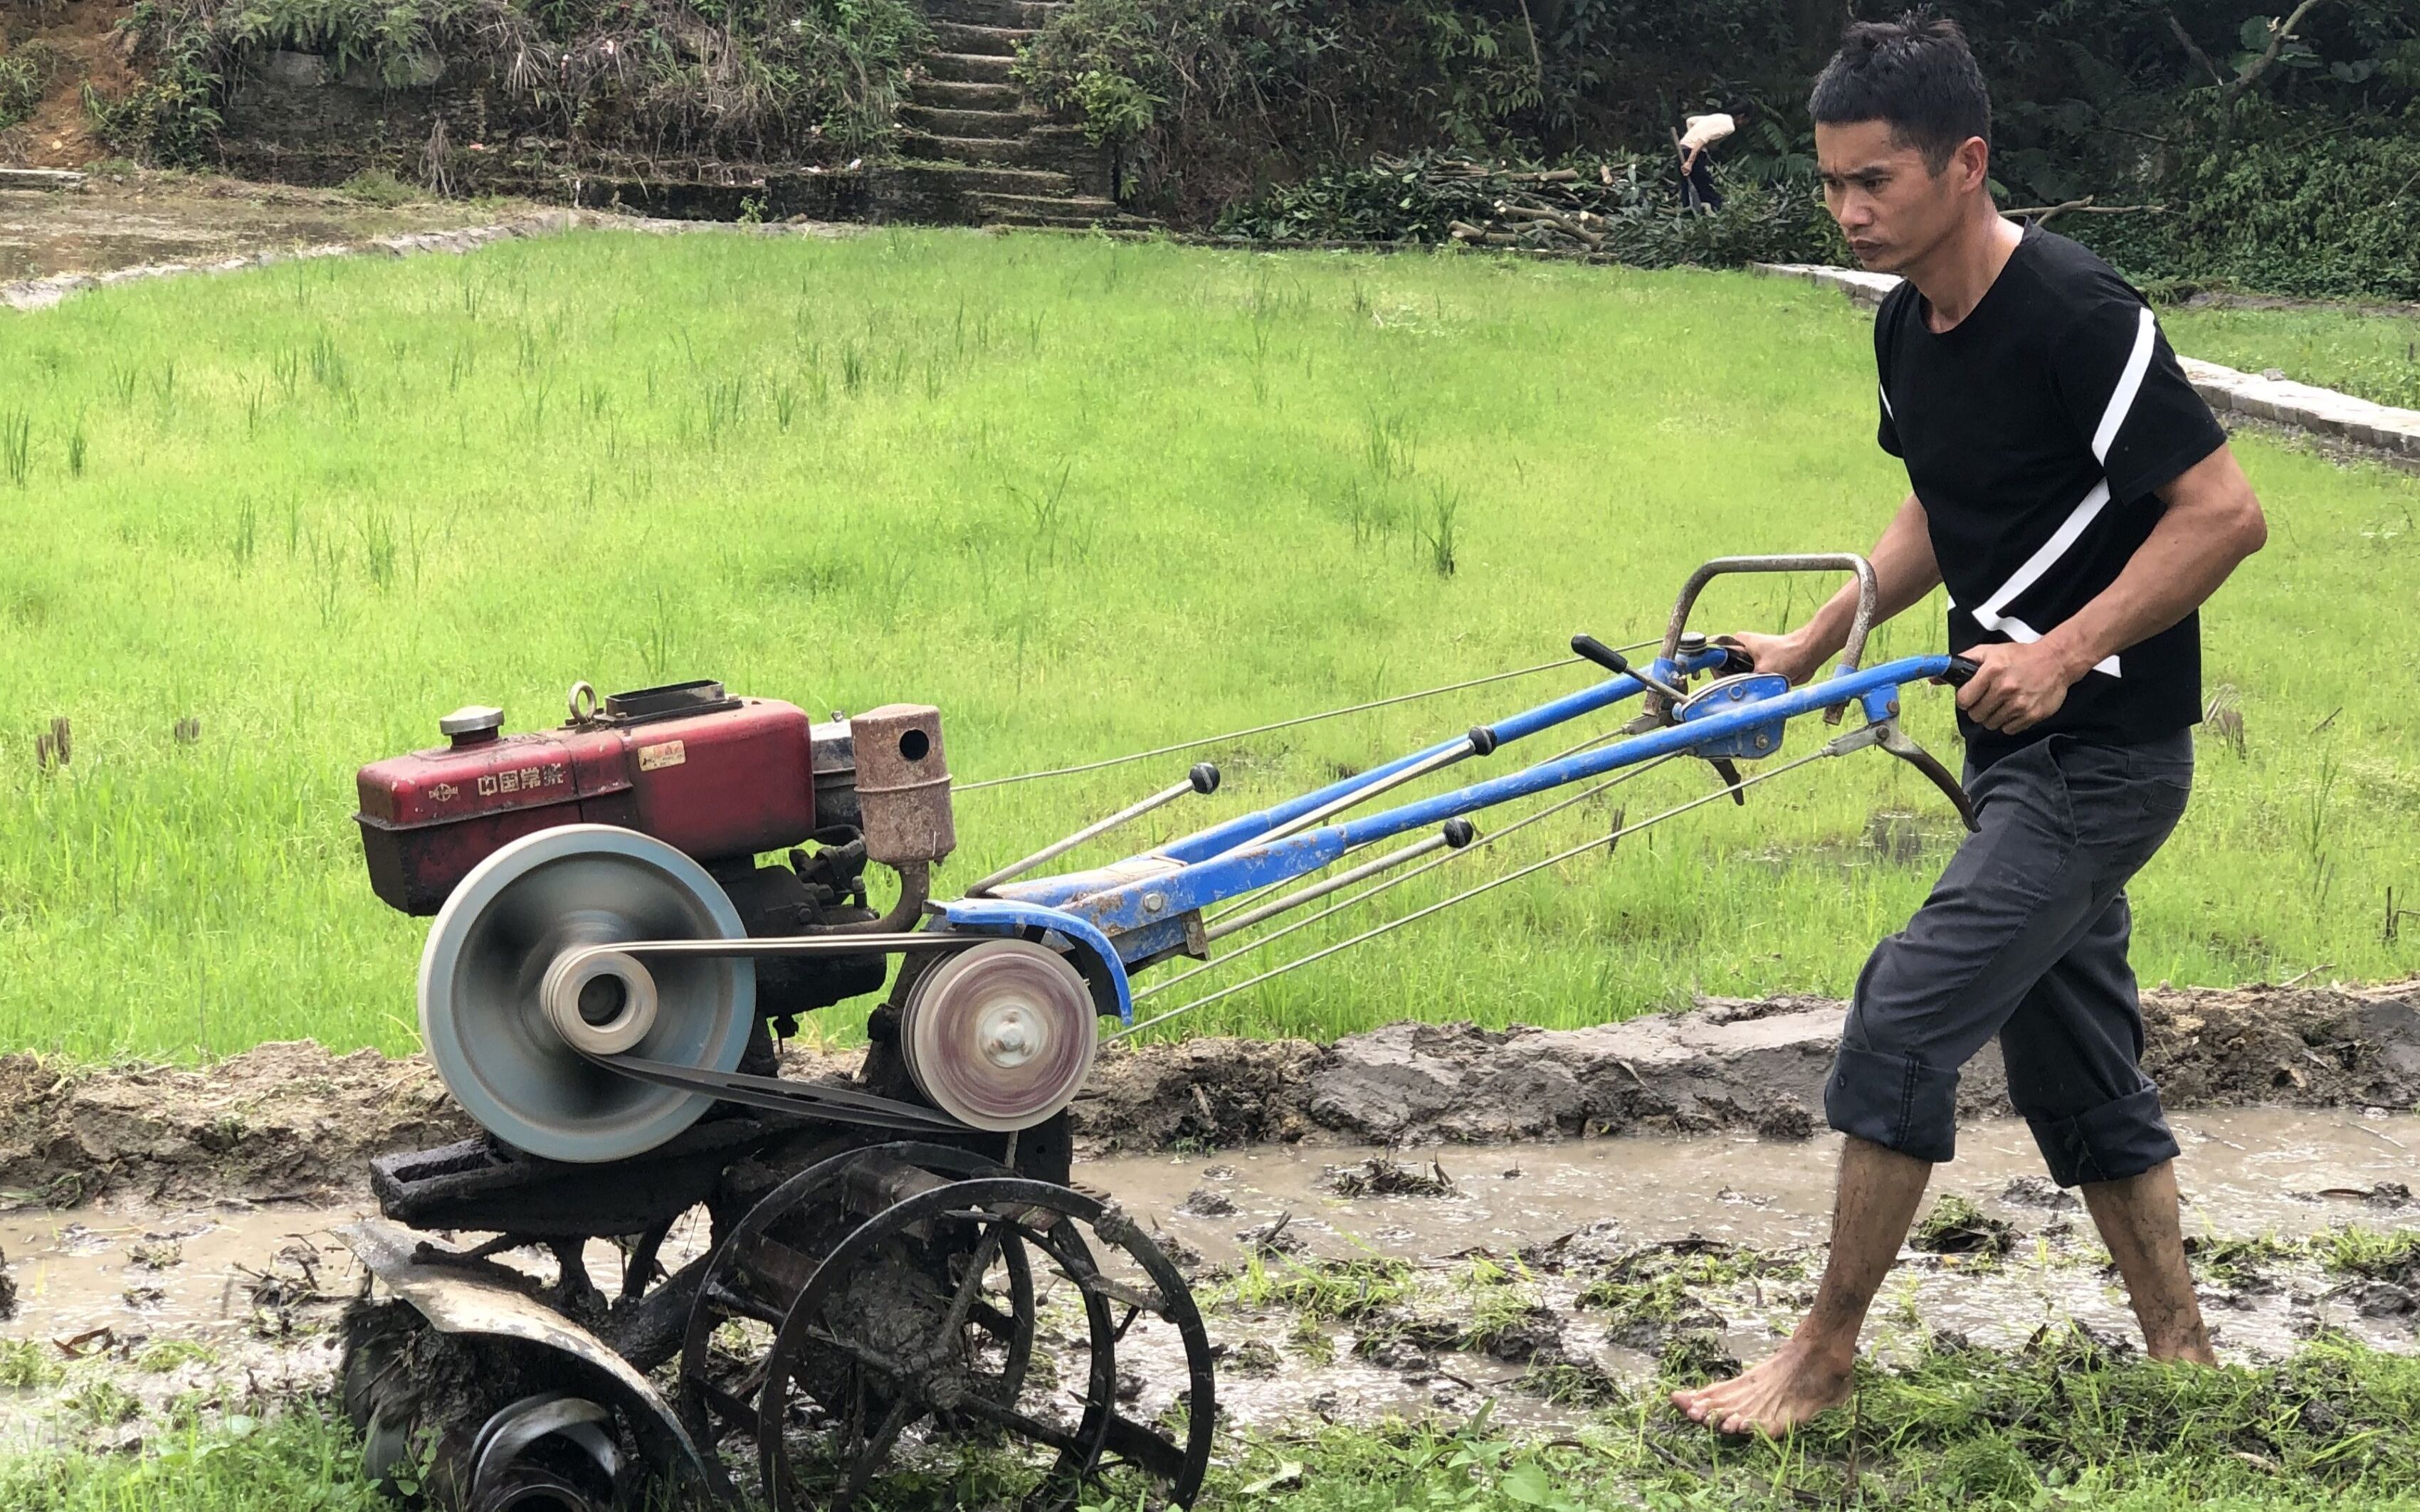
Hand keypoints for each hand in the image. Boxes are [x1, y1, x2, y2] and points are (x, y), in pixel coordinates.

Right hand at [1723, 630, 1823, 686]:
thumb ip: (1745, 683)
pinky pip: (1750, 682)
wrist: (1810, 654)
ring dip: (1745, 687)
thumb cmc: (1788, 654)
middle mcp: (1741, 650)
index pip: (1716, 659)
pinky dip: (1754, 688)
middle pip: (1726, 671)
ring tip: (1754, 690)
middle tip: (1742, 691)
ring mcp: (1750, 660)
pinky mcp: (1759, 669)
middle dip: (1733, 683)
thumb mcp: (1762, 671)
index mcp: (1737, 642)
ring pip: (1738, 679)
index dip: (1717, 673)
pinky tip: (1758, 692)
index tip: (1723, 685)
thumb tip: (1735, 698)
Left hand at [1954, 641, 2081, 733]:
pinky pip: (2008, 729)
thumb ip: (1961, 662)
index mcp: (1992, 671)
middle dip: (1978, 709)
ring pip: (1991, 724)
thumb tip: (1934, 677)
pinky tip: (2014, 709)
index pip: (1964, 700)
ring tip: (2002, 703)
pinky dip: (2008, 722)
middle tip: (1988, 700)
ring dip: (1993, 716)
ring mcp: (2019, 703)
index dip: (1965, 699)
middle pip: (1976, 715)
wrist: (2056, 661)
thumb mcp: (1989, 652)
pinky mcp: (2031, 715)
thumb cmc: (2019, 656)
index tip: (1971, 696)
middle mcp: (2005, 688)